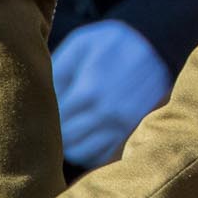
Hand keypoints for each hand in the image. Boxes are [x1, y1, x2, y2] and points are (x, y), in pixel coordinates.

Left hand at [51, 19, 171, 167]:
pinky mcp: (134, 131)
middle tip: (50, 121)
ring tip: (68, 130)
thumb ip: (57, 70)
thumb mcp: (81, 44)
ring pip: (83, 153)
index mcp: (88, 91)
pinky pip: (105, 155)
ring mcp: (123, 126)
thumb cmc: (114, 42)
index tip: (38, 110)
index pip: (52, 121)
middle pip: (66, 140)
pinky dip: (91, 151)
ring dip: (70, 145)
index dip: (41, 116)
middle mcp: (107, 114)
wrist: (159, 44)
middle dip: (54, 132)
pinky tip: (86, 136)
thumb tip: (38, 95)